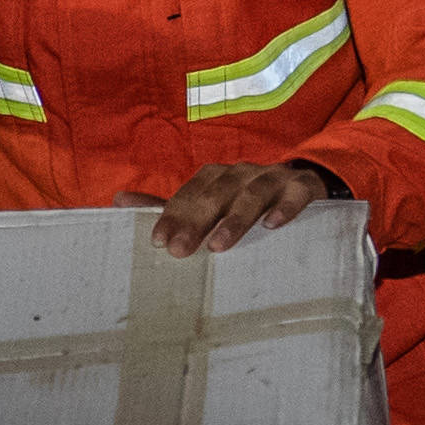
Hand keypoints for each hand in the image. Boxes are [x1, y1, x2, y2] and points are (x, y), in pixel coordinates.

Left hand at [148, 160, 331, 256]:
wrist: (306, 187)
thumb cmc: (248, 203)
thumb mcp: (210, 204)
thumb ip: (170, 207)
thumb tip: (118, 200)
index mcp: (217, 177)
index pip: (190, 194)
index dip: (173, 214)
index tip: (157, 241)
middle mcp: (242, 173)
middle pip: (216, 193)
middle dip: (196, 221)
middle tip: (180, 251)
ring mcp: (274, 178)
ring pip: (252, 193)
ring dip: (235, 218)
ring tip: (219, 246)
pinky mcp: (304, 186)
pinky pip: (295, 194)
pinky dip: (284, 207)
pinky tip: (273, 226)